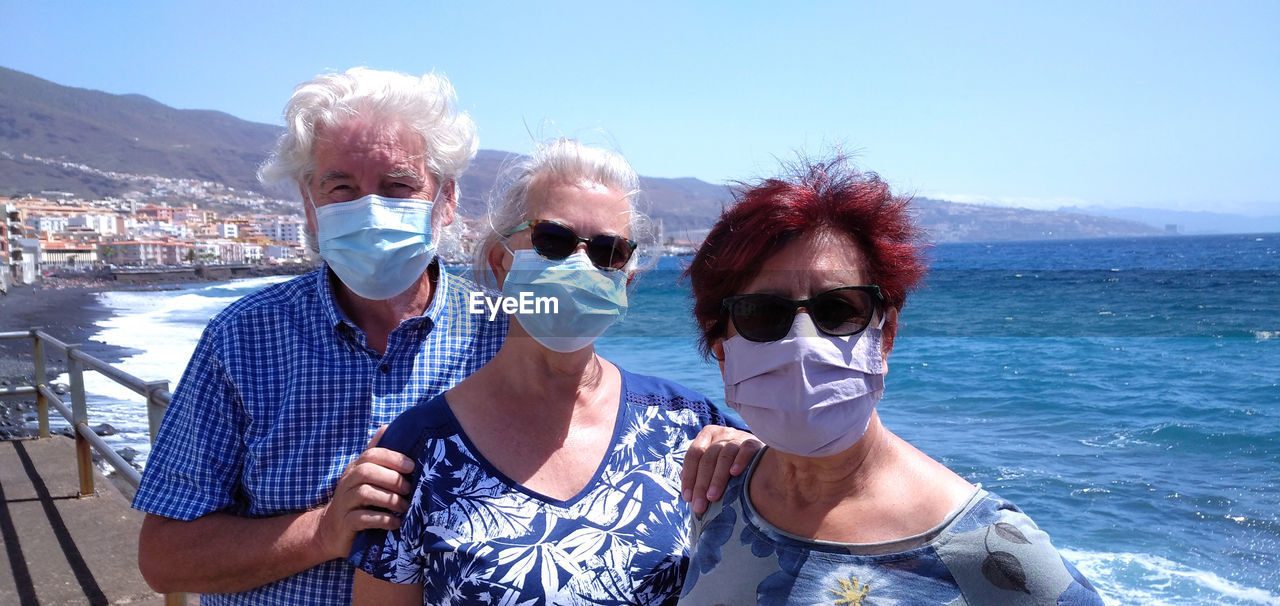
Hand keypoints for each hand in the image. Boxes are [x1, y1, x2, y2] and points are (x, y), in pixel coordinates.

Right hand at [314, 425, 415, 558]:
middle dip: (392, 479)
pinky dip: (382, 520)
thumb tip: (387, 426)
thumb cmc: (356, 499)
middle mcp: (347, 482)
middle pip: (367, 472)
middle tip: (409, 489)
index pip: (371, 455)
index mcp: (354, 468)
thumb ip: (375, 454)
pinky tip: (396, 523)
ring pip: (365, 493)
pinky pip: (362, 518)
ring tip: (405, 507)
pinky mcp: (346, 523)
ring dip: (389, 499)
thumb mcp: (363, 476)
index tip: (411, 466)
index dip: (392, 458)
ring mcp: (344, 502)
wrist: (331, 530)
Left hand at [681, 426, 762, 515]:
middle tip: (699, 506)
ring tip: (713, 497)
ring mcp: (738, 438)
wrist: (763, 454)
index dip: (689, 477)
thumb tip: (686, 487)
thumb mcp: (715, 460)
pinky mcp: (754, 442)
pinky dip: (739, 461)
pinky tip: (735, 474)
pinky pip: (745, 450)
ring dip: (717, 478)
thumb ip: (699, 470)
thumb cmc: (732, 461)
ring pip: (724, 456)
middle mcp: (722, 434)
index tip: (688, 498)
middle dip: (701, 484)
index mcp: (707, 436)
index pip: (693, 455)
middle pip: (707, 458)